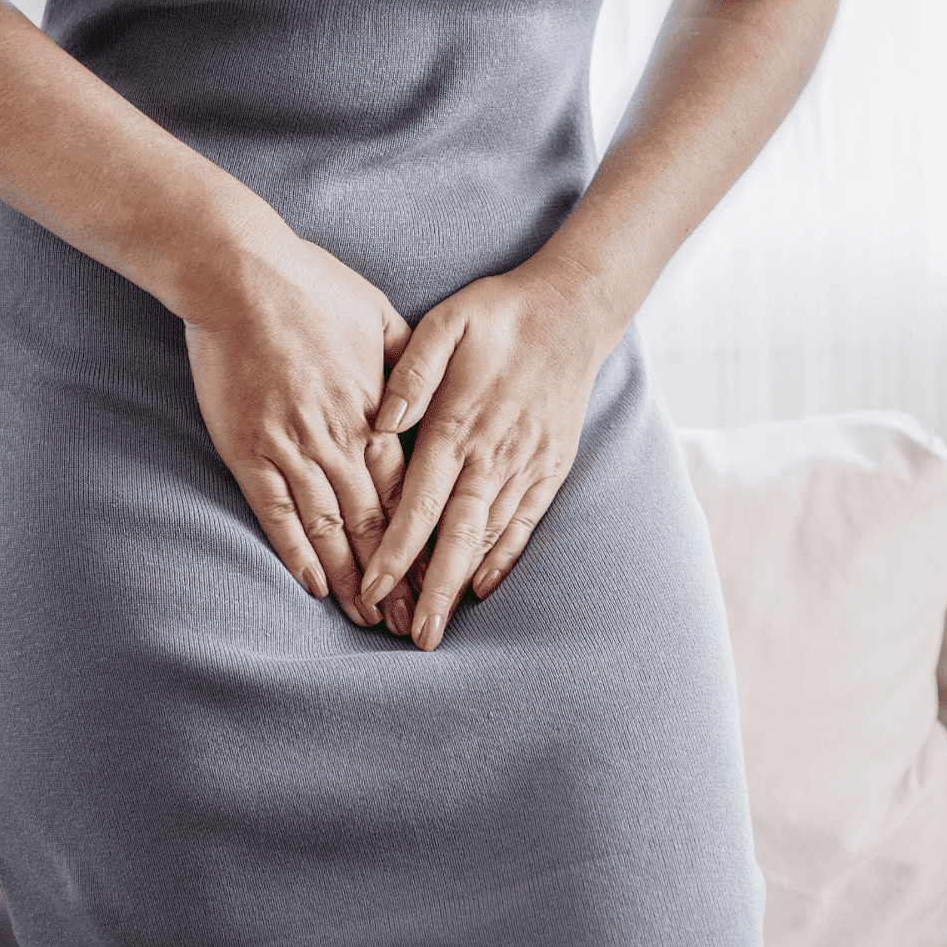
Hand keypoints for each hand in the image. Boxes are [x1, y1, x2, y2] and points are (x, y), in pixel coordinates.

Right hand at [182, 232, 421, 633]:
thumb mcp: (382, 316)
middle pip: (375, 523)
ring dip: (351, 578)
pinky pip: (276, 514)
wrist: (239, 274)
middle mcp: (338, 439)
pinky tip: (314, 587)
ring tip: (369, 619)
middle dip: (396, 576)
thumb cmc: (312, 286)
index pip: (409, 491)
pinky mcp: (248, 452)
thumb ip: (410, 364)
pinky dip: (296, 553)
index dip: (425, 537)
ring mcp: (291, 448)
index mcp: (375, 411)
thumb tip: (430, 394)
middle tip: (411, 620)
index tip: (442, 573)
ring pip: (330, 529)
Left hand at [356, 260, 617, 650]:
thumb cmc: (500, 314)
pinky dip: (504, 557)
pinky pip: (525, 522)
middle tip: (413, 636)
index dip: (395, 550)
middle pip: (457, 537)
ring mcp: (527, 464)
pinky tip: (483, 585)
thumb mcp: (447, 323)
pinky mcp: (551, 466)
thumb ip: (412, 372)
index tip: (373, 586)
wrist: (574, 310)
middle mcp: (493, 454)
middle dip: (433, 590)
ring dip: (463, 584)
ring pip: (490, 537)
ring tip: (441, 625)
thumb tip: (380, 419)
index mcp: (458, 424)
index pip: (420, 502)